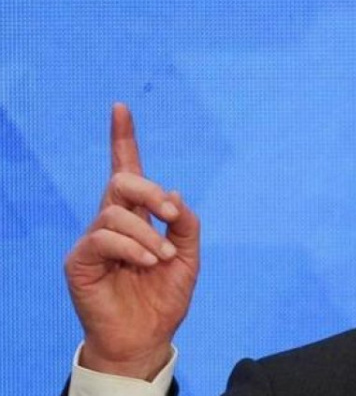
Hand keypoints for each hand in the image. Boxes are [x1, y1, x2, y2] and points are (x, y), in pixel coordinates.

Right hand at [65, 103, 199, 379]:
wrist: (147, 336)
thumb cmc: (164, 296)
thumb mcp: (187, 257)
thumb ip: (184, 224)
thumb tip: (172, 193)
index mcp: (139, 216)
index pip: (126, 170)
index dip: (122, 139)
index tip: (120, 107)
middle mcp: (113, 222)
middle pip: (122, 183)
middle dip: (148, 190)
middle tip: (172, 214)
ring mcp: (95, 240)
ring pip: (115, 211)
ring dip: (146, 231)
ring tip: (161, 257)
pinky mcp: (80, 261)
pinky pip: (101, 237)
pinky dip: (130, 246)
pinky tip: (146, 262)